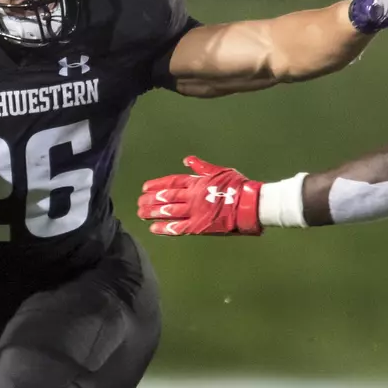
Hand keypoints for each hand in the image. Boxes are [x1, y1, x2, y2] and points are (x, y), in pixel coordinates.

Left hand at [137, 156, 262, 235]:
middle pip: (166, 197)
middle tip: (139, 201)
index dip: (157, 185)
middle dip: (151, 199)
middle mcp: (191, 196)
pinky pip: (178, 228)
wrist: (248, 204)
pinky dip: (165, 228)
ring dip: (153, 212)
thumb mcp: (219, 171)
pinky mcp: (198, 227)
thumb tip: (186, 159)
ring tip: (141, 213)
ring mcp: (194, 212)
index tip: (145, 187)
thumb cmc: (237, 186)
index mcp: (196, 182)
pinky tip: (154, 228)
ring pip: (168, 211)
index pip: (172, 182)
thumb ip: (201, 166)